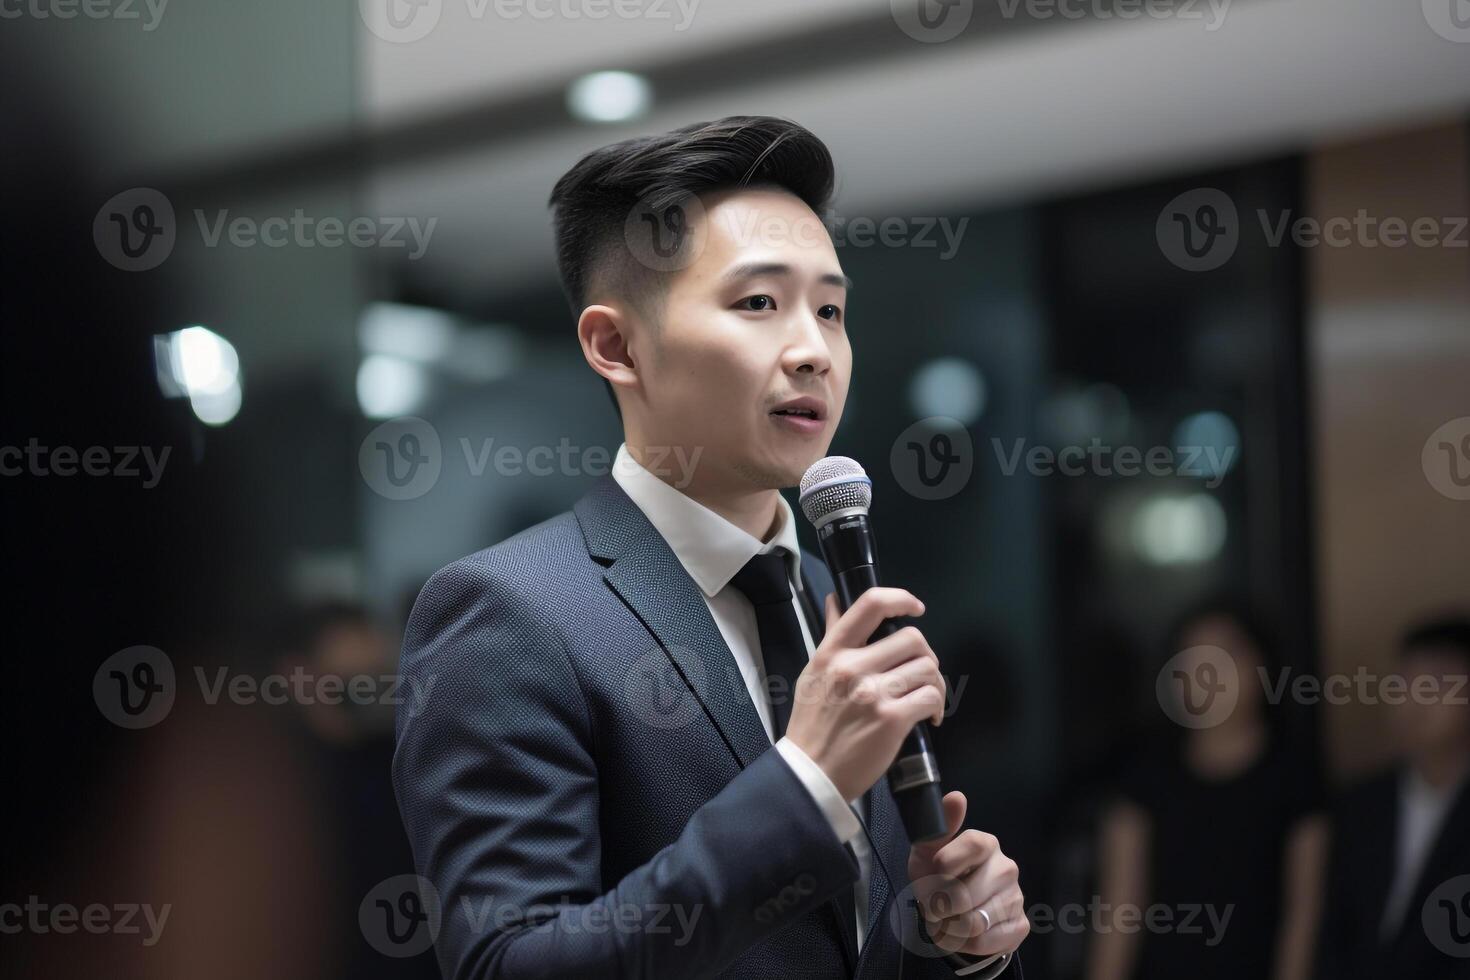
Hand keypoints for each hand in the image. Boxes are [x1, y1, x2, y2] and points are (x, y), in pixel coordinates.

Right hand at [784, 588, 946, 801]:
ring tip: (924, 697)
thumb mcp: (814, 672)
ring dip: (934, 683)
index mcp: (831, 651)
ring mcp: (872, 693)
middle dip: (925, 655)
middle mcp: (852, 667)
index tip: (915, 608)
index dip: (901, 598)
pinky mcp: (891, 720)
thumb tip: (836, 600)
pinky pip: (930, 697)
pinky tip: (928, 716)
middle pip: (912, 639)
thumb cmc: (813, 723)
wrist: (811, 773)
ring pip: (927, 668)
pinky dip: (936, 706)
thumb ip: (831, 634)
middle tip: (919, 673)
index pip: (871, 604)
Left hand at [908, 791, 1028, 958]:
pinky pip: (983, 942)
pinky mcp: (1020, 925)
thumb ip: (939, 826)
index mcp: (985, 843)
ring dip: (948, 927)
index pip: (971, 846)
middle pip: (964, 895)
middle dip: (938, 907)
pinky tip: (960, 933)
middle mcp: (1006, 867)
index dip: (945, 866)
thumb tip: (957, 797)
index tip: (933, 873)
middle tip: (933, 906)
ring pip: (972, 923)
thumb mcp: (927, 850)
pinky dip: (962, 943)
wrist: (952, 910)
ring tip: (944, 920)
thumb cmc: (938, 874)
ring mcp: (1016, 897)